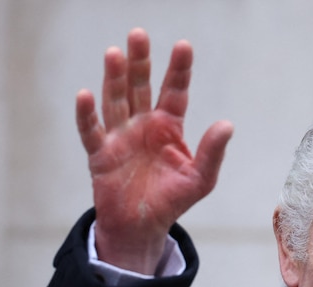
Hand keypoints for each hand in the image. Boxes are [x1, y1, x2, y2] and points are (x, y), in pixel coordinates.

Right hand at [76, 28, 233, 273]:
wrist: (143, 227)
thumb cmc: (172, 200)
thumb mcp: (201, 179)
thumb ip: (213, 152)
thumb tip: (227, 124)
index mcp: (168, 126)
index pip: (174, 91)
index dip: (178, 70)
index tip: (183, 46)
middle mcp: (142, 124)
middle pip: (140, 87)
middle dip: (140, 62)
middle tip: (139, 34)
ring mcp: (120, 136)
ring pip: (116, 101)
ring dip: (114, 78)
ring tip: (115, 53)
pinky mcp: (100, 154)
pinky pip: (92, 131)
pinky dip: (87, 115)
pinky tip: (85, 95)